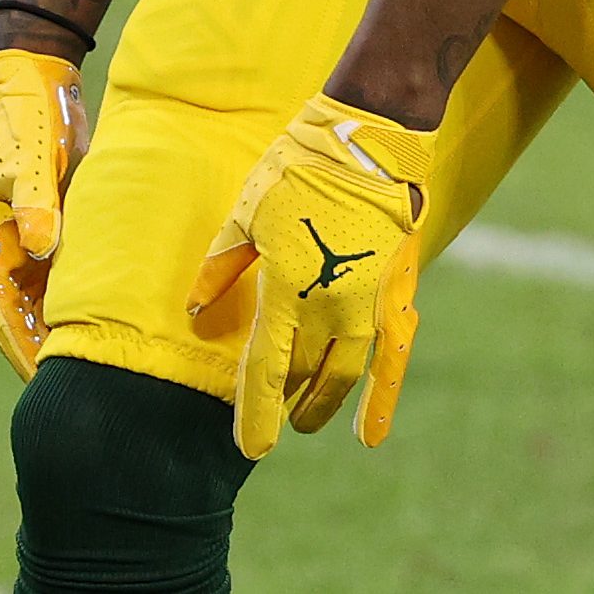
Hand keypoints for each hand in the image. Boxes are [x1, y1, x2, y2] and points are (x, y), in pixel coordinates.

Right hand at [0, 46, 84, 377]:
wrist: (31, 77)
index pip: (4, 310)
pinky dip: (80, 300)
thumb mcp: (28, 158)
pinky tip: (109, 320)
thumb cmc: (25, 116)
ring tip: (97, 371)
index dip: (23, 349)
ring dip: (62, 330)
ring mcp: (30, 236)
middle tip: (79, 394)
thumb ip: (35, 203)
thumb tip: (42, 249)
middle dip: (44, 352)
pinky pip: (65, 274)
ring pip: (44, 299)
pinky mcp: (54, 222)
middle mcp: (8, 245)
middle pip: (23, 314)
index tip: (45, 384)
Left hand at [188, 94, 435, 457]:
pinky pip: (393, 361)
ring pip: (343, 374)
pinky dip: (381, 401)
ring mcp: (369, 307)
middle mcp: (329, 307)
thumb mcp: (244, 214)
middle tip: (268, 421)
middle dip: (283, 402)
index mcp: (285, 288)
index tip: (250, 447)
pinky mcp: (397, 298)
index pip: (265, 367)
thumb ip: (221, 266)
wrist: (367, 146)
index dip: (255, 411)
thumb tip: (195, 306)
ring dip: (322, 403)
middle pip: (302, 372)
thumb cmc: (296, 173)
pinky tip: (370, 435)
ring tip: (305, 422)